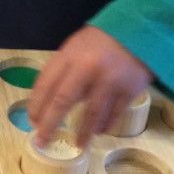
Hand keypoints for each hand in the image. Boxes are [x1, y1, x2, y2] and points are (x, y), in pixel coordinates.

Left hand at [28, 27, 151, 147]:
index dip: (37, 105)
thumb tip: (48, 103)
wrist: (141, 31)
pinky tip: (100, 131)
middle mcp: (87, 66)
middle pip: (63, 100)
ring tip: (78, 143)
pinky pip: (114, 114)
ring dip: (83, 132)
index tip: (32, 121)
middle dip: (50, 124)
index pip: (46, 83)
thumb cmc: (102, 42)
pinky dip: (105, 125)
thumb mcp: (76, 47)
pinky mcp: (130, 89)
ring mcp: (110, 79)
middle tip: (43, 141)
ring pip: (91, 113)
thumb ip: (63, 70)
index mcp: (70, 54)